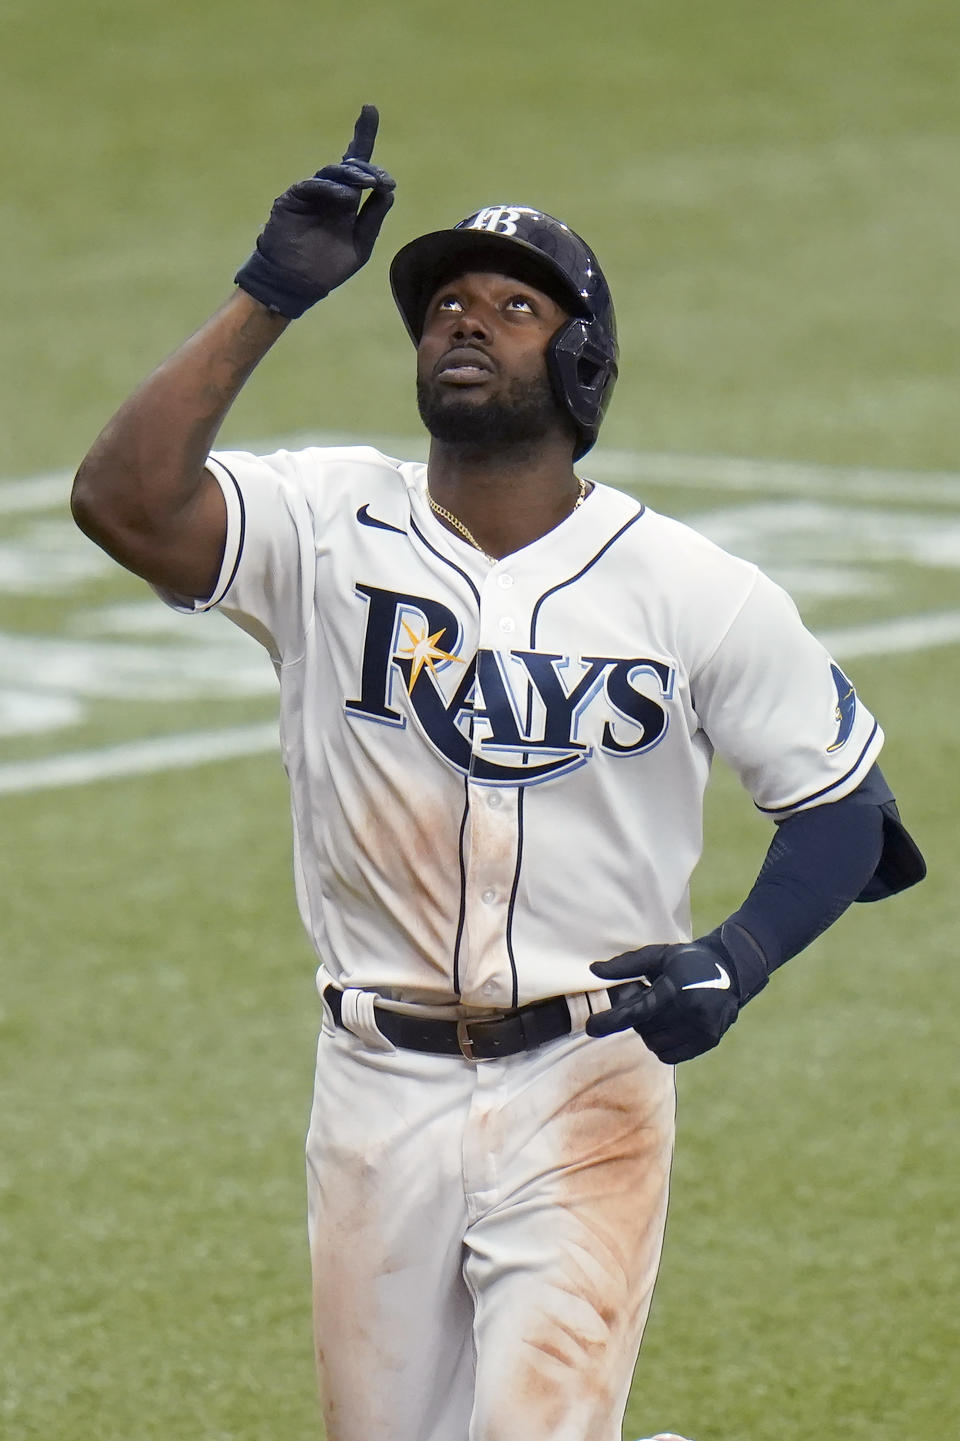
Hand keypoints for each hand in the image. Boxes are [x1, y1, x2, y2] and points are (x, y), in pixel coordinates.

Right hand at [235, 105, 395, 317]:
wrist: (297, 284)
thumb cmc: (327, 268)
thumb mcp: (360, 244)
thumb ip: (373, 217)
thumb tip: (388, 191)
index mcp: (346, 201)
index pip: (357, 165)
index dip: (362, 135)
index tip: (369, 109)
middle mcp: (329, 192)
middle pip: (348, 165)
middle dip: (368, 168)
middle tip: (383, 180)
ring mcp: (310, 194)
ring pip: (333, 173)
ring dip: (353, 175)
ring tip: (368, 183)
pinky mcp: (292, 199)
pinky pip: (312, 186)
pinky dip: (330, 189)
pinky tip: (345, 198)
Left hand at [586, 932, 758, 1063]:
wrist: (731, 969)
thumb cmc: (686, 960)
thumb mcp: (656, 955)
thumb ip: (625, 965)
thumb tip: (593, 971)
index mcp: (677, 987)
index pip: (638, 1010)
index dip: (611, 1019)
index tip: (591, 1026)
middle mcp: (692, 1010)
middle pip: (645, 1029)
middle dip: (635, 1017)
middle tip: (643, 999)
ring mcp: (703, 1027)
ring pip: (656, 1044)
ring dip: (648, 1031)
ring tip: (659, 1010)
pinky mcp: (710, 1040)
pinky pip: (671, 1055)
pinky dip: (662, 1044)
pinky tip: (668, 1024)